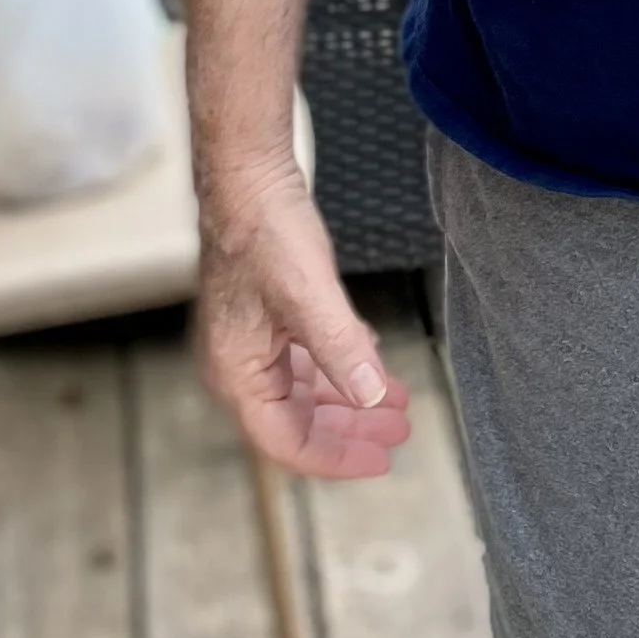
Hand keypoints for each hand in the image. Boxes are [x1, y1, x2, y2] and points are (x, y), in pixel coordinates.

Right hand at [197, 166, 412, 479]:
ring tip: (396, 402)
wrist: (246, 178)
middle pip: (297, 422)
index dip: (335, 458)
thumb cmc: (266, 232)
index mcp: (237, 374)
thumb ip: (341, 349)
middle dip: (351, 430)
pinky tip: (370, 361)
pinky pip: (303, 361)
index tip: (382, 459)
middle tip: (401, 430)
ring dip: (349, 399)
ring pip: (304, 392)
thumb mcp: (310, 294)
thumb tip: (371, 398)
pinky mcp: (265, 319)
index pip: (285, 442)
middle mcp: (238, 367)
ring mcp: (250, 343)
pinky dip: (338, 367)